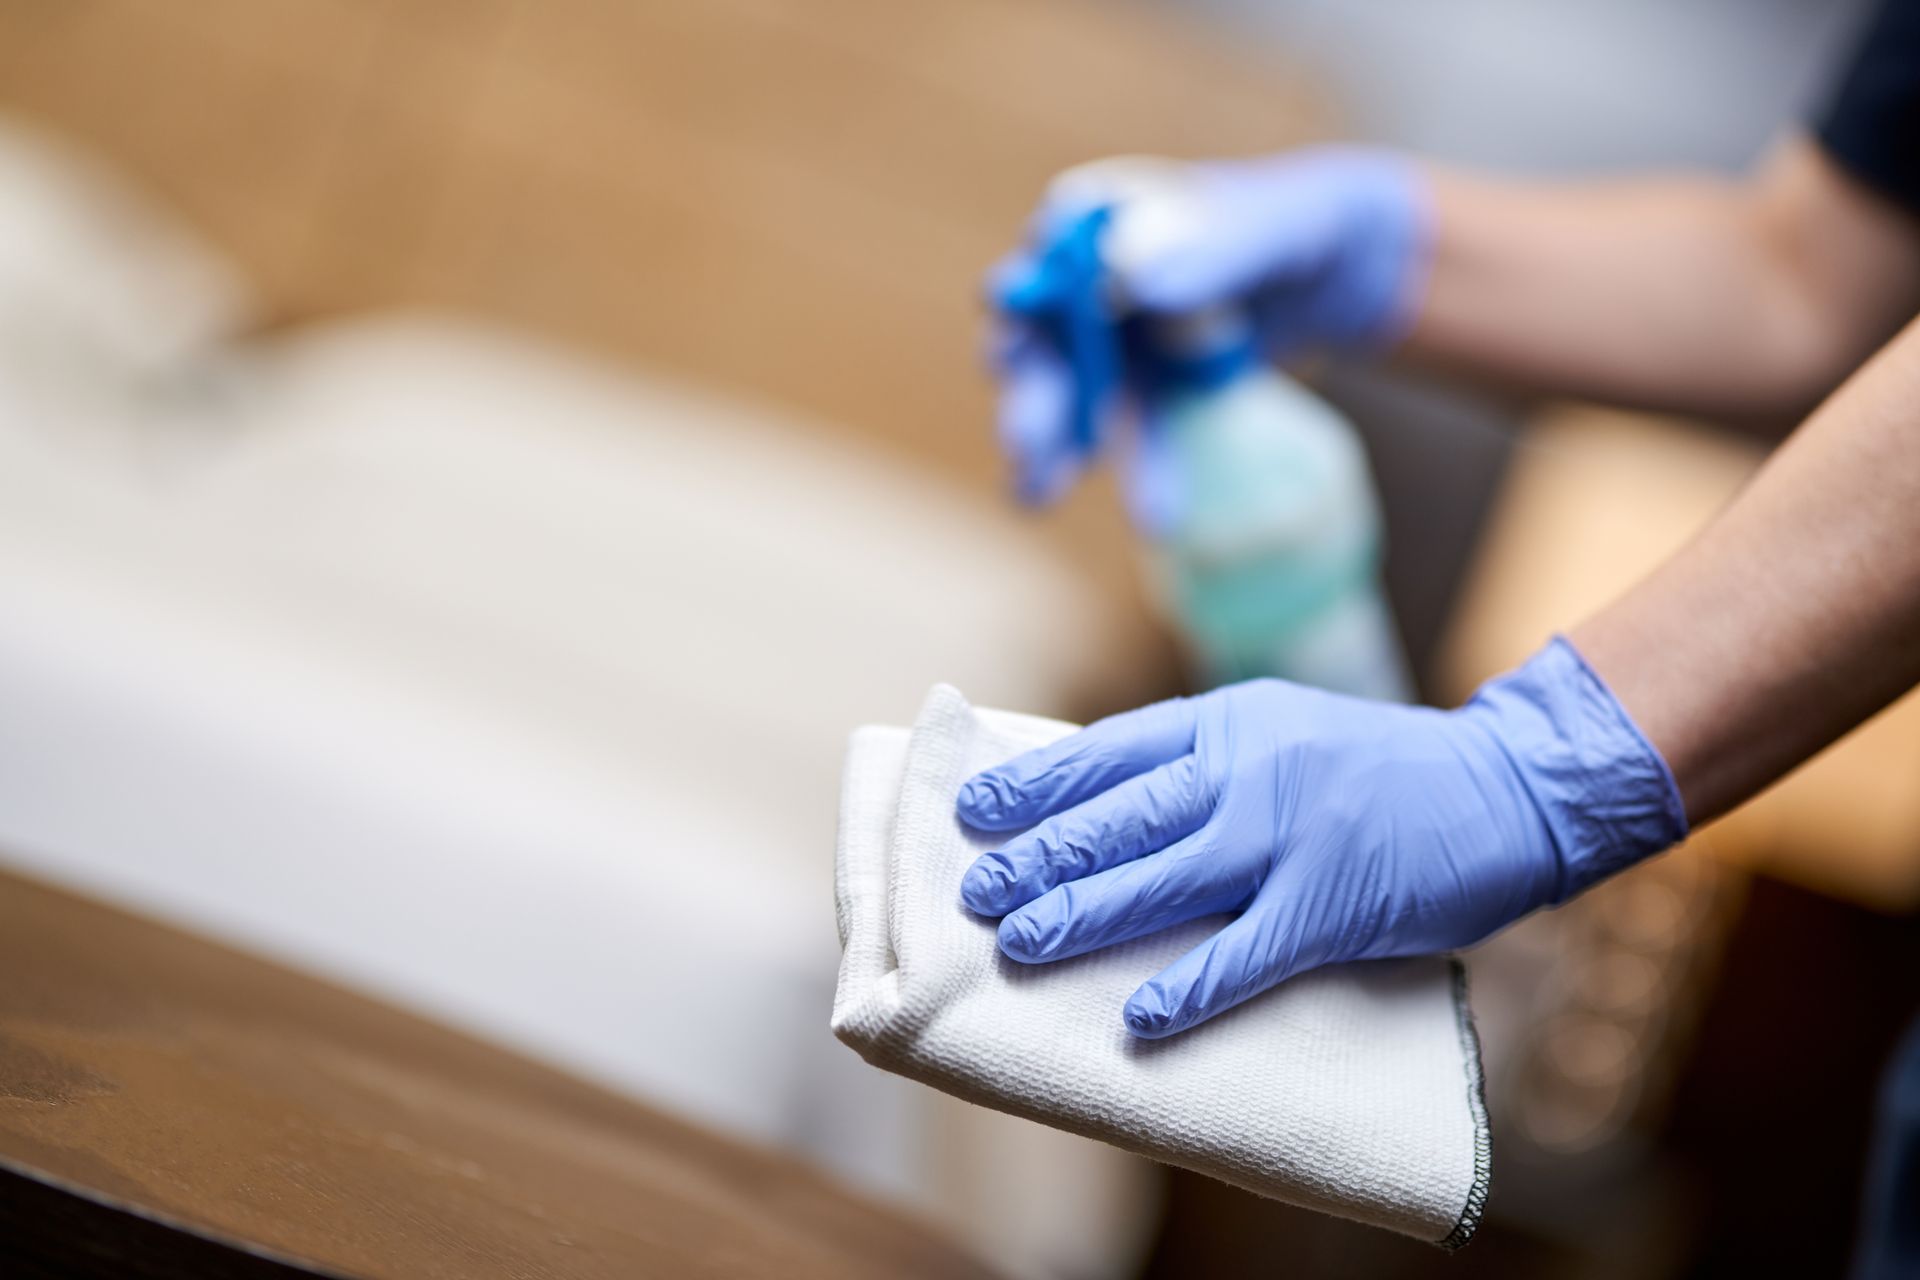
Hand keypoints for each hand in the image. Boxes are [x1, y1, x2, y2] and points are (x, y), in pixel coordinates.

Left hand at [956, 638, 1685, 1037]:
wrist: (1504, 785)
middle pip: (1119, 817)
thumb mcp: (1280, 729)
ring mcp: (1288, 835)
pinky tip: (1141, 1015)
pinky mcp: (1332, 901)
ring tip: (1019, 943)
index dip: (1036, 785)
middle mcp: (1247, 770)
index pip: (1108, 753)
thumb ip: (1203, 761)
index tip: (974, 811)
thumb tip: (1104, 805)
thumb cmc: (1380, 767)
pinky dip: (1191, 984)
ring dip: (1083, 915)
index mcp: (1228, 723)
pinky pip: (1246, 951)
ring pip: (1162, 879)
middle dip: (1038, 857)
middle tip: (975, 893)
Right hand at [989, 147, 1429, 506]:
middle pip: (1042, 335)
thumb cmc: (1309, 223)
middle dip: (1031, 390)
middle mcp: (1090, 278)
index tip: (1012, 341)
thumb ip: (1214, 242)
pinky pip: (1131, 433)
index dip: (1023, 295)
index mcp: (1108, 215)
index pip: (1051, 251)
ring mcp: (1112, 341)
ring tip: (1036, 499)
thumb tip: (1133, 275)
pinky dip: (1135, 470)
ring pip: (1071, 397)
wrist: (1347, 273)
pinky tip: (1149, 517)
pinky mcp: (1143, 391)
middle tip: (1025, 443)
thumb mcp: (1279, 225)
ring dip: (1054, 448)